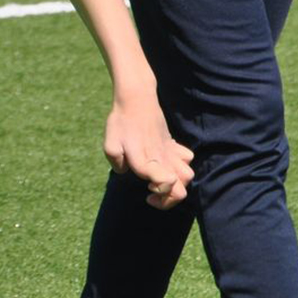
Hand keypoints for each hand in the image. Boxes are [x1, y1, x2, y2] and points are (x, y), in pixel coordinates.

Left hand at [103, 94, 194, 210]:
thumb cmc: (121, 121)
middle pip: (181, 190)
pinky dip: (181, 166)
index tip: (148, 189)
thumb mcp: (110, 143)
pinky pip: (187, 159)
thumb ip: (116, 162)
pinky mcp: (172, 144)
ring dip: (177, 184)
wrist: (137, 98)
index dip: (162, 193)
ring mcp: (169, 151)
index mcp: (146, 160)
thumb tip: (125, 172)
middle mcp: (161, 159)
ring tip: (160, 180)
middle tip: (151, 191)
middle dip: (168, 200)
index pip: (167, 182)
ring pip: (188, 176)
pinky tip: (165, 163)